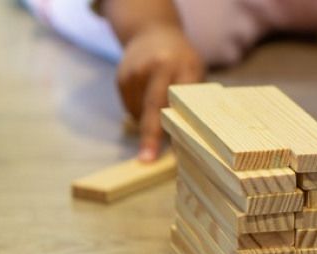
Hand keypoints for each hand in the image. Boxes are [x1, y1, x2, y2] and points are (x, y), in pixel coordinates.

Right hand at [116, 25, 202, 161]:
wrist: (151, 31)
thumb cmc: (181, 59)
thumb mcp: (195, 71)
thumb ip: (192, 99)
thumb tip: (190, 140)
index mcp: (184, 66)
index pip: (182, 101)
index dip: (180, 126)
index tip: (177, 150)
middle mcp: (158, 67)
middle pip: (153, 107)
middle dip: (150, 135)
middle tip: (146, 159)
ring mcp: (136, 72)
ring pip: (139, 113)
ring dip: (147, 123)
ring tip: (158, 109)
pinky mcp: (121, 78)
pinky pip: (129, 108)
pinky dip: (138, 112)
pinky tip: (145, 98)